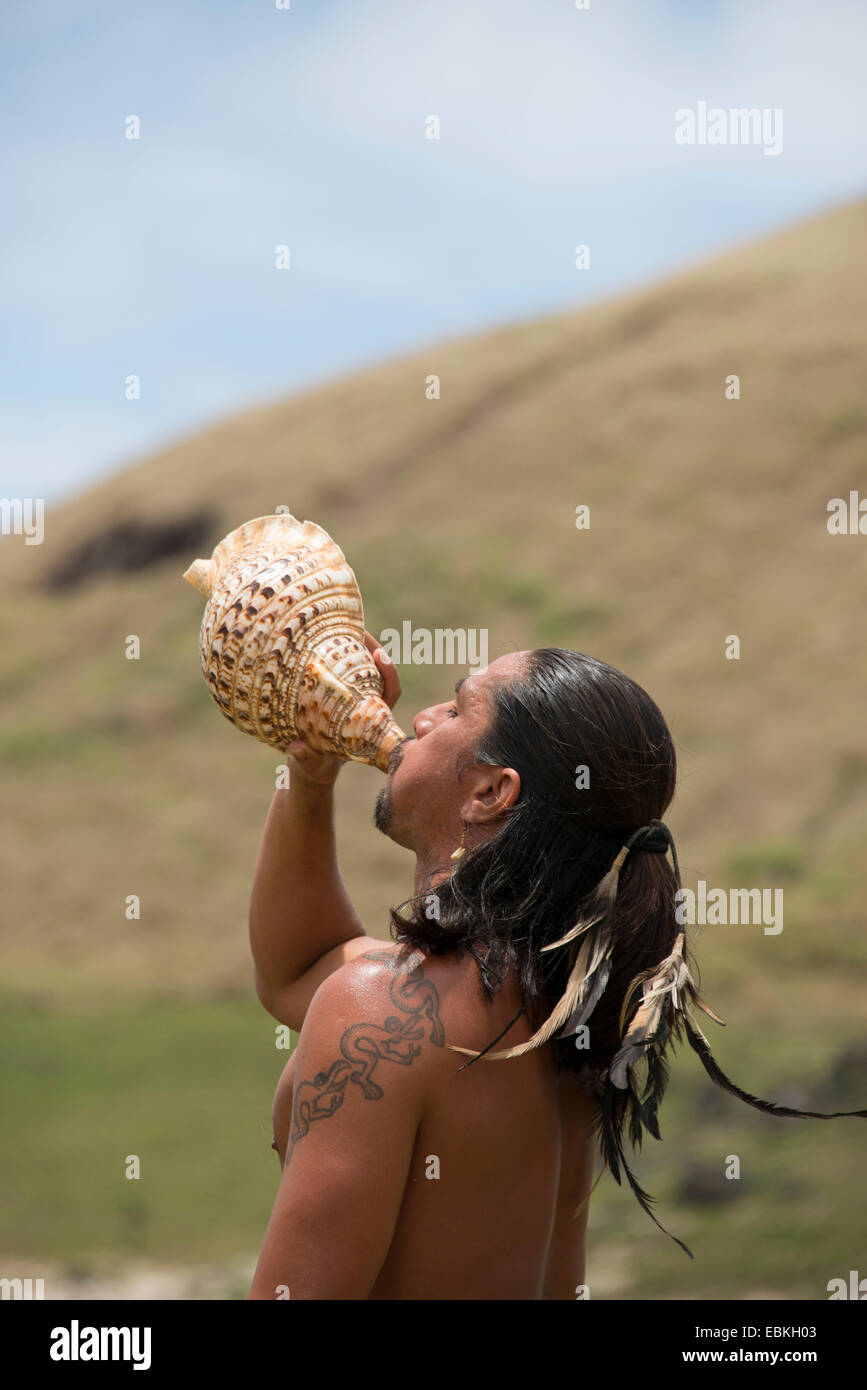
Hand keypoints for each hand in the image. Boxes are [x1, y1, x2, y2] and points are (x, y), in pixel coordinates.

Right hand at [286, 631, 400, 785]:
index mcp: (372, 719)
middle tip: (360, 630)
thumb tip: (296, 748)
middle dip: (373, 648)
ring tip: (345, 626)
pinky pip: (346, 667)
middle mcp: (368, 704)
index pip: (391, 692)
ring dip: (357, 645)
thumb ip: (306, 757)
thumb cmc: (315, 764)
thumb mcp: (311, 762)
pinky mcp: (339, 691)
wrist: (309, 764)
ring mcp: (354, 696)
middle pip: (380, 672)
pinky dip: (340, 652)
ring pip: (364, 666)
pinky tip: (327, 637)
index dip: (390, 673)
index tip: (380, 655)